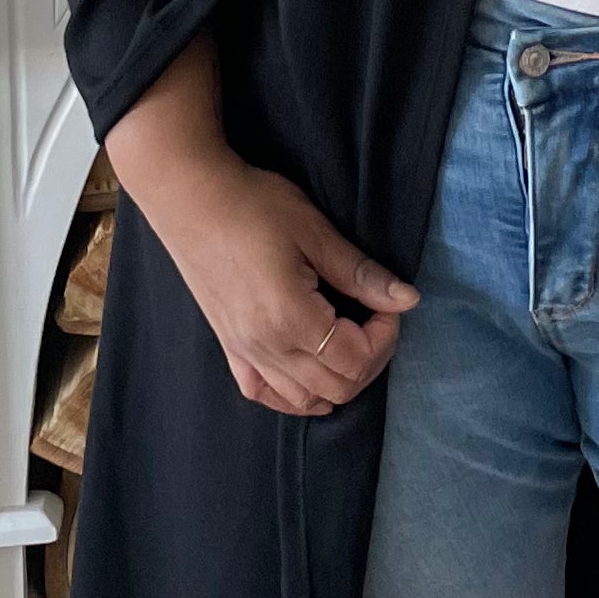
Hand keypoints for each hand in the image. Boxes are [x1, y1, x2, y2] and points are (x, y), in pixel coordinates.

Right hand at [102, 35, 416, 417]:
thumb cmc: (253, 205)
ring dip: (338, 379)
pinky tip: (308, 367)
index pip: (356, 359)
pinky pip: (265, 394)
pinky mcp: (229, 348)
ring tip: (346, 338)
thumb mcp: (315, 232)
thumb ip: (361, 274)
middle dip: (370, 358)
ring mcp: (245, 353)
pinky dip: (295, 393)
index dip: (386, 336)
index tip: (386, 302)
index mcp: (291, 319)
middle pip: (338, 388)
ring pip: (304, 400)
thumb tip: (408, 300)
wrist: (190, 197)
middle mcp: (267, 348)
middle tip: (373, 318)